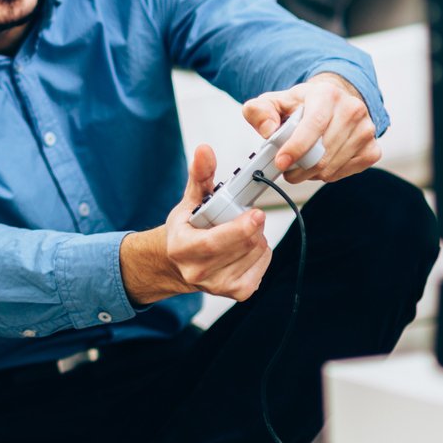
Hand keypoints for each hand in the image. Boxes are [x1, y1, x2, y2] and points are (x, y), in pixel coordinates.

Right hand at [156, 145, 272, 300]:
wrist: (178, 265)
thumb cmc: (186, 230)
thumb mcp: (189, 201)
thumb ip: (200, 175)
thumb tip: (205, 150)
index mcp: (182, 249)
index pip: (214, 243)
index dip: (239, 229)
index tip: (256, 213)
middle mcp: (199, 272)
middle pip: (242, 246)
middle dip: (253, 225)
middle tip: (248, 214)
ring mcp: (220, 286)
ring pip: (257, 252)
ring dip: (257, 236)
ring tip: (240, 231)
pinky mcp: (239, 292)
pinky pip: (263, 263)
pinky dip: (261, 250)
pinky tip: (245, 246)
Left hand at [241, 72, 380, 183]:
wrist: (333, 102)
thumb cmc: (302, 104)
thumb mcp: (274, 101)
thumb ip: (259, 112)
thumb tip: (269, 131)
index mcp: (327, 94)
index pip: (314, 124)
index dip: (296, 147)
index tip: (281, 162)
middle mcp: (352, 110)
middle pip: (322, 152)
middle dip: (298, 166)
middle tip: (285, 166)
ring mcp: (366, 130)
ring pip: (331, 166)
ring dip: (310, 173)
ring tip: (301, 163)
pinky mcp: (372, 149)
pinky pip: (344, 173)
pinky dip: (327, 174)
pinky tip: (319, 162)